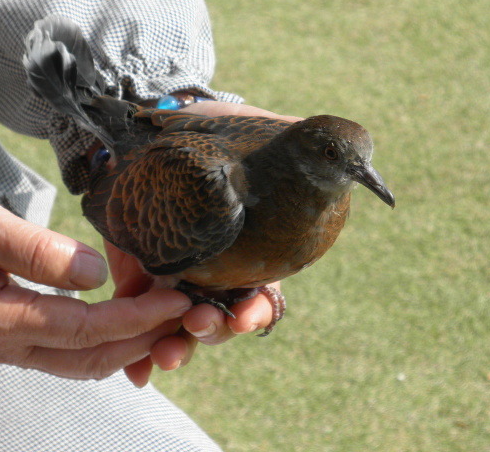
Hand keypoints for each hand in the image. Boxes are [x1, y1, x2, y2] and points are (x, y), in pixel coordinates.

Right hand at [0, 195, 192, 379]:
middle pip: (87, 358)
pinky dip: (96, 340)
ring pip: (73, 360)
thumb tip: (94, 274)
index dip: (139, 318)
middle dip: (141, 341)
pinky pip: (57, 350)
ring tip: (159, 319)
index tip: (178, 300)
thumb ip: (33, 252)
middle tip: (181, 318)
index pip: (88, 329)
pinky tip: (114, 318)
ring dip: (123, 344)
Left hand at [116, 101, 301, 386]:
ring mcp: (176, 272)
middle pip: (222, 318)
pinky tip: (136, 369)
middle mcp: (217, 269)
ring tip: (163, 351)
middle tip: (201, 321)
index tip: (249, 316)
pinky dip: (137, 340)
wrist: (164, 120)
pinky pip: (137, 313)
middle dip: (215, 330)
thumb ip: (309, 149)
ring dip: (177, 346)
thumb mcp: (271, 132)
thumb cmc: (224, 128)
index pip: (260, 293)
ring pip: (180, 324)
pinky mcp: (139, 270)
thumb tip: (354, 159)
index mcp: (251, 251)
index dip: (258, 312)